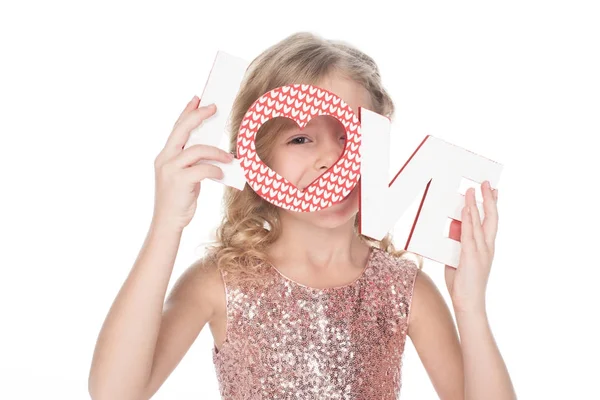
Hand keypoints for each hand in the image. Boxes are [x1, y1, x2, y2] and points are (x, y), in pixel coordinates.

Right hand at [152, 96, 233, 230]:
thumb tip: (213, 150)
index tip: (197, 98)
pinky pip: (202, 168)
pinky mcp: (179, 181)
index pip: (177, 128)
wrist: (168, 223)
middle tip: (214, 107)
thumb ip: (193, 162)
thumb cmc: (179, 200)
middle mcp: (165, 158)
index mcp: (165, 155)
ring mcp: (170, 169)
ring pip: (197, 149)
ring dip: (217, 151)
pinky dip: (215, 169)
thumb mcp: (184, 177)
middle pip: (182, 129)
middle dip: (198, 116)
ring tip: (229, 157)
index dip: (187, 111)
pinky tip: (222, 175)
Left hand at [444, 181, 498, 313]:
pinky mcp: (471, 256)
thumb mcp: (459, 259)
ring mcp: (480, 251)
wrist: (469, 303)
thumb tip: (454, 226)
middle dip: (490, 199)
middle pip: (492, 218)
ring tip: (474, 189)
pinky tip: (467, 209)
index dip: (492, 206)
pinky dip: (469, 220)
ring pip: (480, 222)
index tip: (493, 191)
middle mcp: (487, 247)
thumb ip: (457, 243)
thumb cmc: (463, 284)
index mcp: (486, 248)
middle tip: (488, 184)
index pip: (491, 223)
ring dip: (476, 204)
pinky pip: (469, 234)